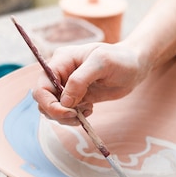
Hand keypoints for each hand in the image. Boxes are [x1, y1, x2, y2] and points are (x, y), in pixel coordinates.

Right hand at [32, 42, 148, 124]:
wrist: (134, 66)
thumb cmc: (119, 59)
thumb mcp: (101, 63)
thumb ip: (80, 80)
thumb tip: (64, 102)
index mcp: (60, 62)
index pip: (41, 87)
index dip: (49, 104)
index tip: (69, 112)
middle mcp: (59, 74)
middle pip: (43, 101)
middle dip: (57, 113)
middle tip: (77, 117)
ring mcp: (67, 87)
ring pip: (53, 109)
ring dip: (66, 117)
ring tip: (86, 111)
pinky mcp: (76, 97)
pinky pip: (66, 112)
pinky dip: (75, 117)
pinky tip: (89, 109)